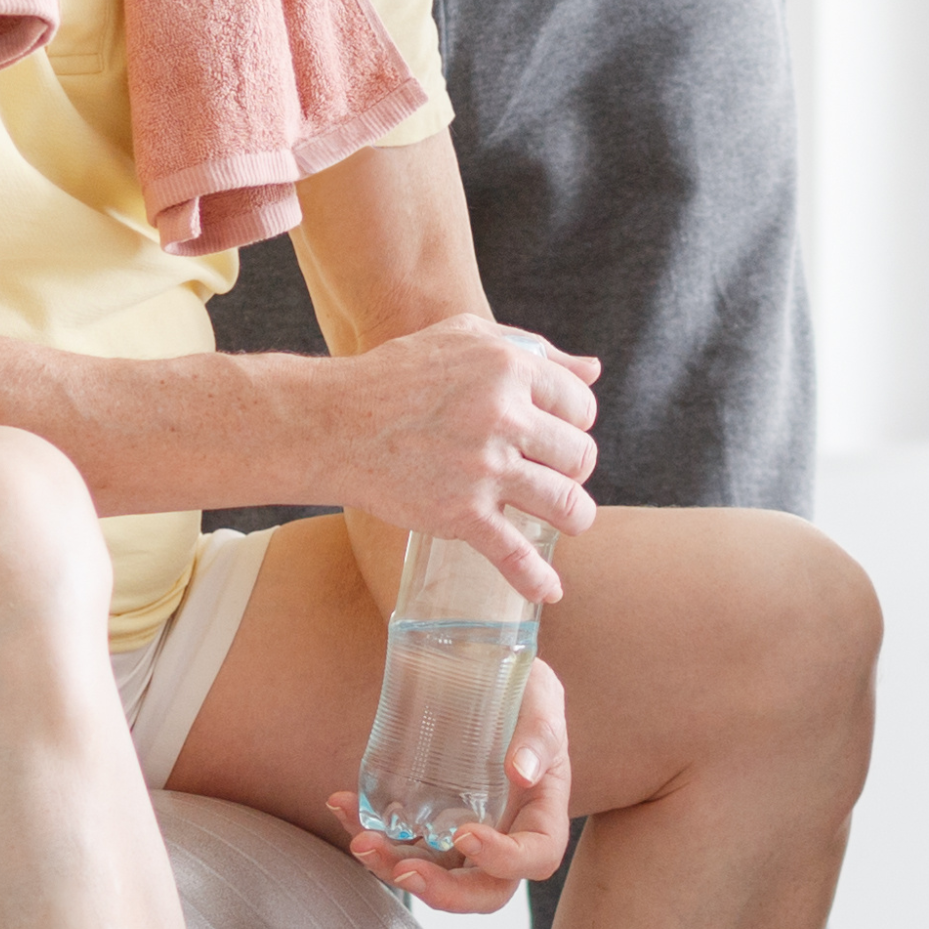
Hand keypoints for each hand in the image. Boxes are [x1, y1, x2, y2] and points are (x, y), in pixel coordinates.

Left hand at [331, 656, 571, 916]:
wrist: (484, 671)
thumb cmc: (524, 691)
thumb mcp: (542, 699)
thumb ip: (539, 733)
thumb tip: (521, 771)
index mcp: (541, 815)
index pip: (535, 858)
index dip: (503, 860)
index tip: (465, 834)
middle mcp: (503, 836)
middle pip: (481, 889)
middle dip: (440, 890)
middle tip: (403, 869)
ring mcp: (460, 834)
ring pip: (431, 873)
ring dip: (392, 867)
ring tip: (360, 840)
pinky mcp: (425, 821)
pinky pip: (398, 840)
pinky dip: (366, 828)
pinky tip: (341, 804)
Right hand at [338, 317, 599, 598]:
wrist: (334, 423)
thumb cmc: (400, 375)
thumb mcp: (467, 338)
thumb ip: (535, 351)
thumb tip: (593, 370)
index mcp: (509, 368)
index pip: (581, 406)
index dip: (575, 423)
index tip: (557, 435)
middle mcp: (503, 417)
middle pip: (580, 456)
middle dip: (574, 468)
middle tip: (552, 473)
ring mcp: (483, 469)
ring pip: (565, 504)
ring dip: (575, 518)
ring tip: (566, 520)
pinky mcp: (460, 514)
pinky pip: (514, 554)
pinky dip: (536, 579)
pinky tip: (549, 591)